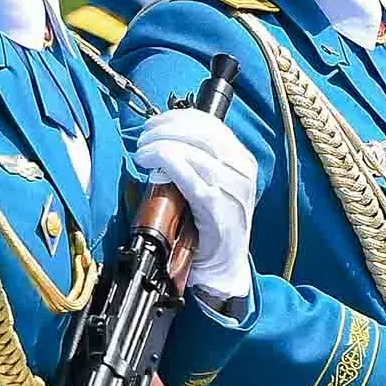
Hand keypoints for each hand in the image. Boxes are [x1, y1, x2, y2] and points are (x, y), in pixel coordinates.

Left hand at [133, 105, 259, 302]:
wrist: (224, 268)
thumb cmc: (211, 225)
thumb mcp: (212, 185)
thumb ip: (196, 162)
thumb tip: (162, 139)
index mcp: (242, 161)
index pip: (211, 124)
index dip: (178, 118)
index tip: (155, 123)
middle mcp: (242, 171)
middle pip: (202, 133)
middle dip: (166, 128)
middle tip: (143, 137)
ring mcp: (232, 190)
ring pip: (194, 151)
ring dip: (161, 144)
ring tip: (142, 151)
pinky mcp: (218, 209)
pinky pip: (190, 176)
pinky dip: (166, 162)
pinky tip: (150, 162)